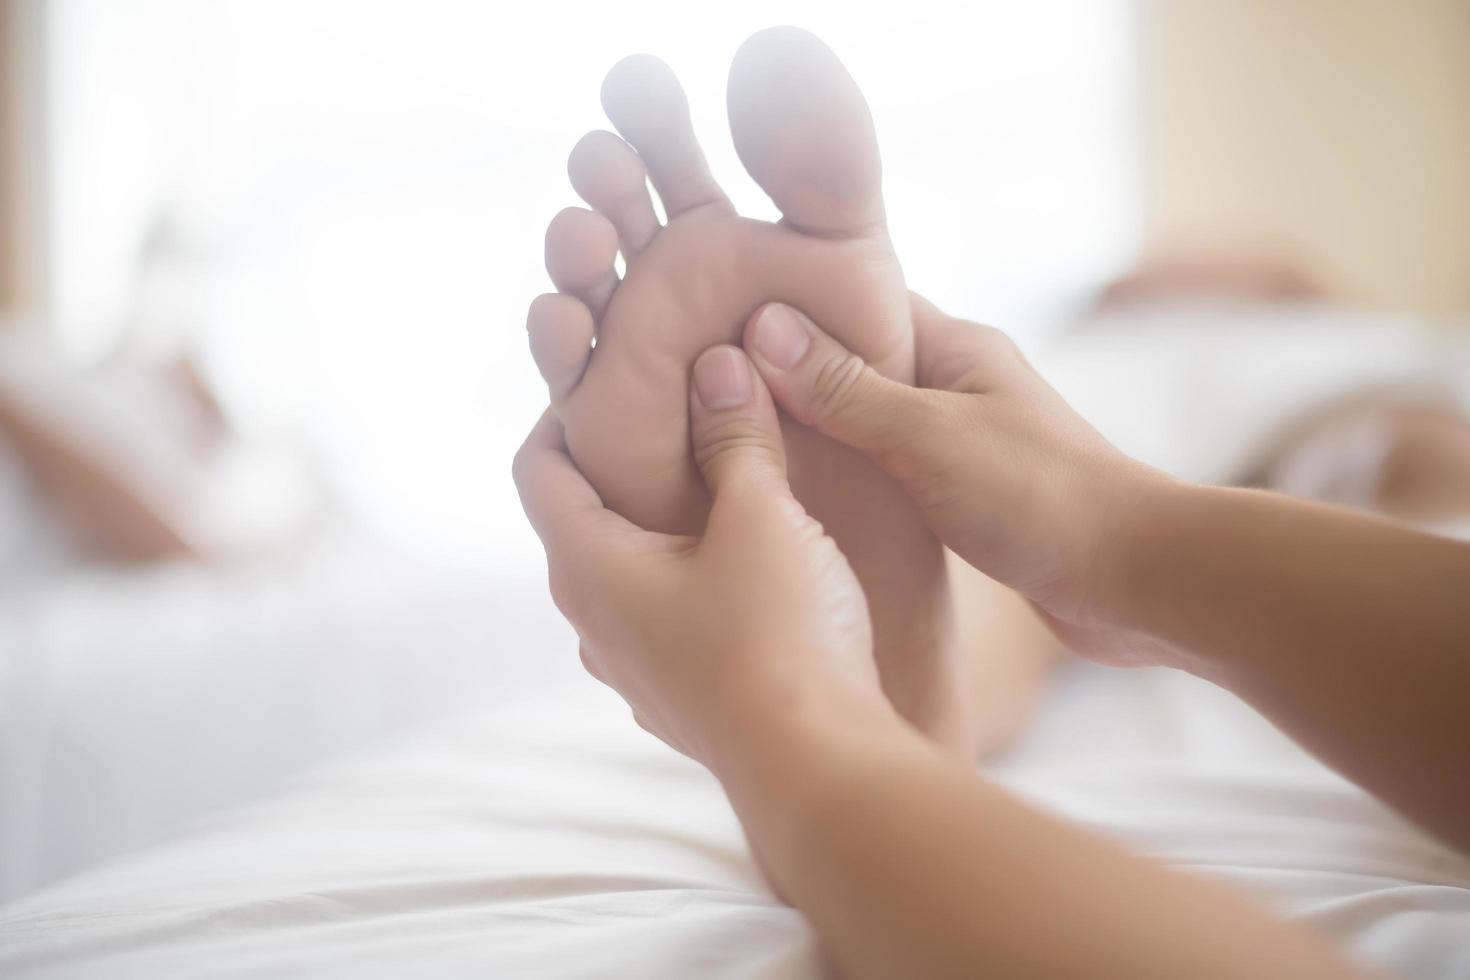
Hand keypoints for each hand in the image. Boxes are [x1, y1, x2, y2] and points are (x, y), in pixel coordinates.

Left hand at [514, 345, 889, 769]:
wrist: (821, 769)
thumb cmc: (781, 638)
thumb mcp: (762, 515)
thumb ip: (736, 436)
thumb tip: (718, 365)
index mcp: (587, 567)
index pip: (537, 466)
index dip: (565, 409)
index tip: (614, 373)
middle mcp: (592, 624)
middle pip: (581, 518)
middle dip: (622, 461)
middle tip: (676, 411)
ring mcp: (633, 671)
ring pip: (628, 573)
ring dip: (660, 525)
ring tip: (720, 484)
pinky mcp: (678, 700)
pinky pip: (665, 619)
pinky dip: (688, 578)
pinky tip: (747, 567)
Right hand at [741, 296, 1169, 663]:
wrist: (1132, 580)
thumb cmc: (1040, 498)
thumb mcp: (927, 437)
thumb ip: (846, 390)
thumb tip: (763, 328)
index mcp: (955, 347)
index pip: (856, 301)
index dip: (791, 308)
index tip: (721, 320)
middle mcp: (957, 384)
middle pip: (856, 363)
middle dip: (793, 375)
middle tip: (715, 389)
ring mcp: (962, 440)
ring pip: (870, 422)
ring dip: (820, 432)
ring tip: (749, 445)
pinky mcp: (966, 494)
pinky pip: (890, 471)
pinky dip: (851, 478)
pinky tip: (809, 499)